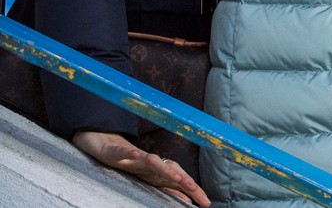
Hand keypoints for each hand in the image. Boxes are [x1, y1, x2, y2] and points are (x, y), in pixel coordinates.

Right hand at [72, 132, 209, 205]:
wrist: (108, 145)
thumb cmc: (132, 164)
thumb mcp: (150, 179)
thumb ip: (169, 188)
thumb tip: (188, 199)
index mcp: (159, 172)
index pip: (180, 180)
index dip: (193, 190)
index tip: (206, 202)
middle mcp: (151, 163)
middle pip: (171, 170)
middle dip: (184, 180)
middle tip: (195, 189)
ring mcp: (136, 157)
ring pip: (151, 161)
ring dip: (163, 168)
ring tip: (176, 177)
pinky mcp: (119, 152)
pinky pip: (125, 152)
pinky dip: (130, 152)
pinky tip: (134, 153)